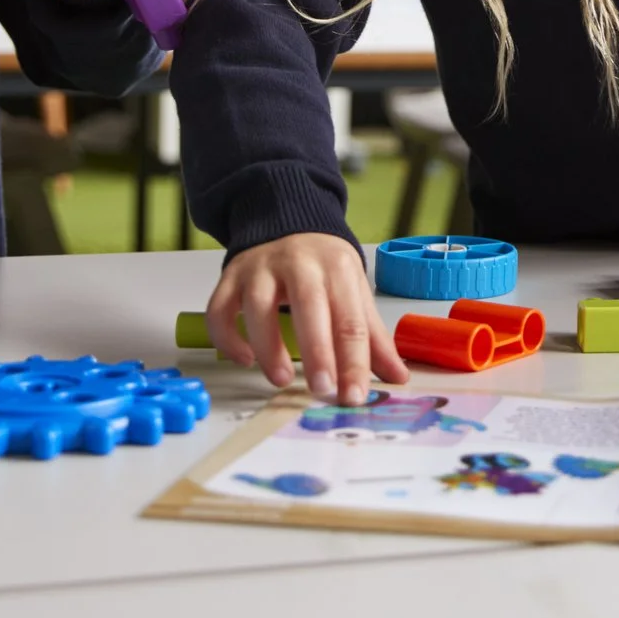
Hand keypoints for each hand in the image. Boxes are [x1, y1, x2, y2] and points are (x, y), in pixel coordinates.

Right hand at [209, 233, 408, 404]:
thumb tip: (399, 377)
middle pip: (308, 306)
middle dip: (317, 351)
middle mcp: (299, 263)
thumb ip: (373, 337)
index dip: (354, 360)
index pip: (350, 319)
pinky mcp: (231, 275)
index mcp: (338, 268)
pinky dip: (227, 338)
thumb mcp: (354, 292)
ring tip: (281, 379)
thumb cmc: (324, 267)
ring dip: (268, 346)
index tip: (354, 396)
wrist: (288, 221)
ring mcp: (260, 267)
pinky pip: (219, 308)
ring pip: (257, 306)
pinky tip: (244, 360)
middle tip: (323, 389)